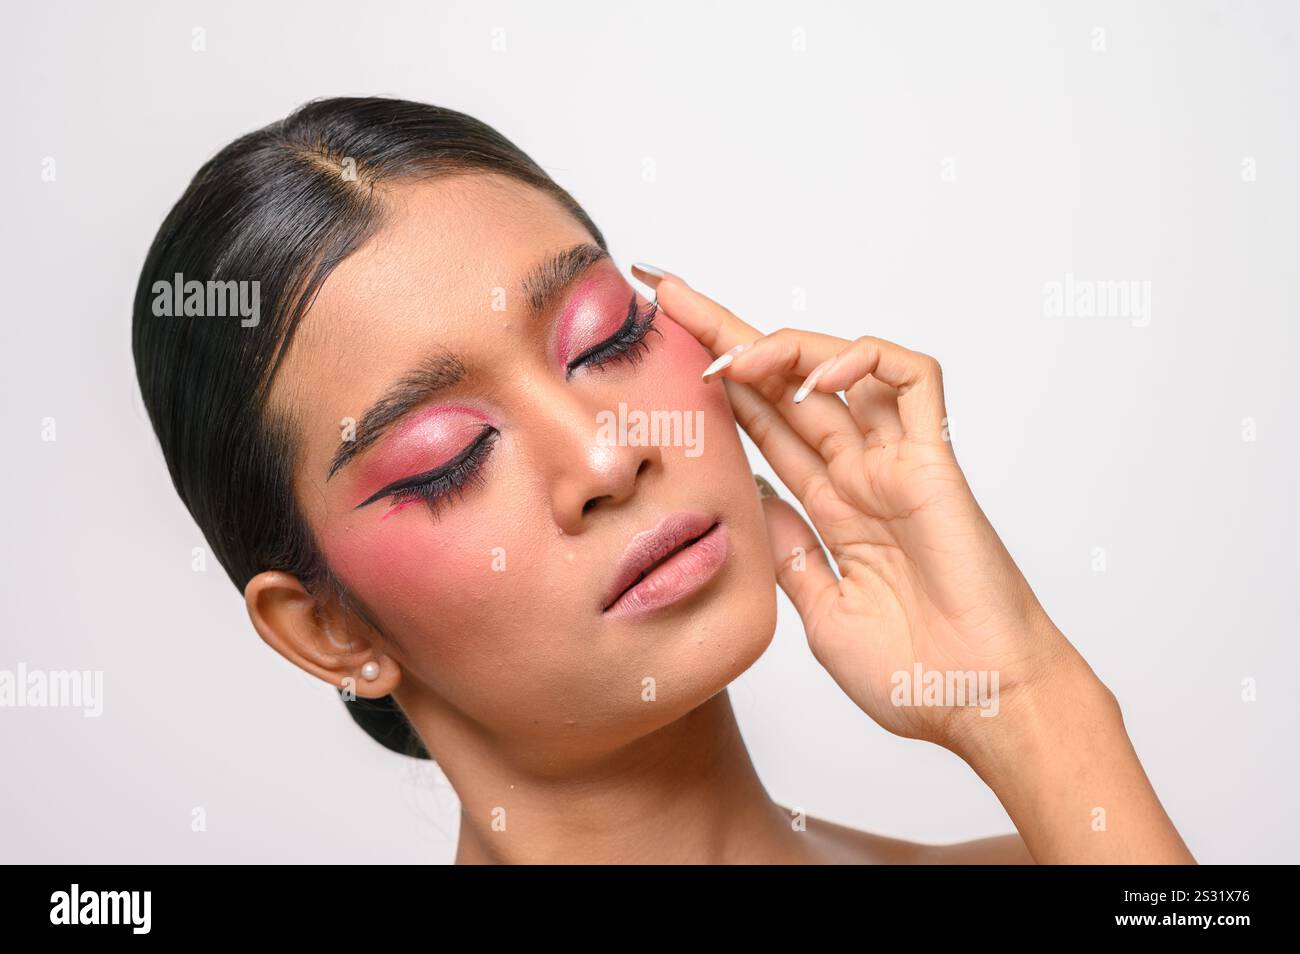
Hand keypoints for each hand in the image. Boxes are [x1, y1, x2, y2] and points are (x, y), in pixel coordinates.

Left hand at [636, 265, 1097, 755]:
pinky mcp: (937, 462)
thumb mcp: (819, 610)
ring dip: (780, 345)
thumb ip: (789, 551)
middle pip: (785, 383)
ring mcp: (897, 463)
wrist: (979, 707)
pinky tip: (817, 377)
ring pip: (839, 366)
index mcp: (831, 506)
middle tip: (664, 289)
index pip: (763, 422)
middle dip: (725, 333)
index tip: (662, 350)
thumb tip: (753, 501)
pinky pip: (914, 381)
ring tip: (729, 354)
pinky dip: (866, 360)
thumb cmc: (913, 674)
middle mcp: (859, 474)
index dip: (716, 382)